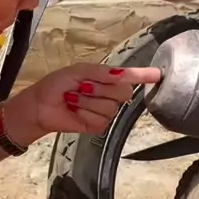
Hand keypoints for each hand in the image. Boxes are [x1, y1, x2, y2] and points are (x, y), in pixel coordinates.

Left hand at [5, 62, 161, 142]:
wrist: (40, 105)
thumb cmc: (56, 84)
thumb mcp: (78, 71)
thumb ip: (100, 72)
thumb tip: (122, 74)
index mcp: (105, 78)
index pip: (130, 77)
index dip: (144, 76)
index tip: (159, 74)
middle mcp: (109, 94)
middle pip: (124, 93)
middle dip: (101, 88)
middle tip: (83, 87)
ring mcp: (105, 112)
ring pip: (111, 107)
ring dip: (88, 101)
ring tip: (74, 99)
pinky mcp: (98, 127)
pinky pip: (102, 120)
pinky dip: (85, 113)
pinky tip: (75, 111)